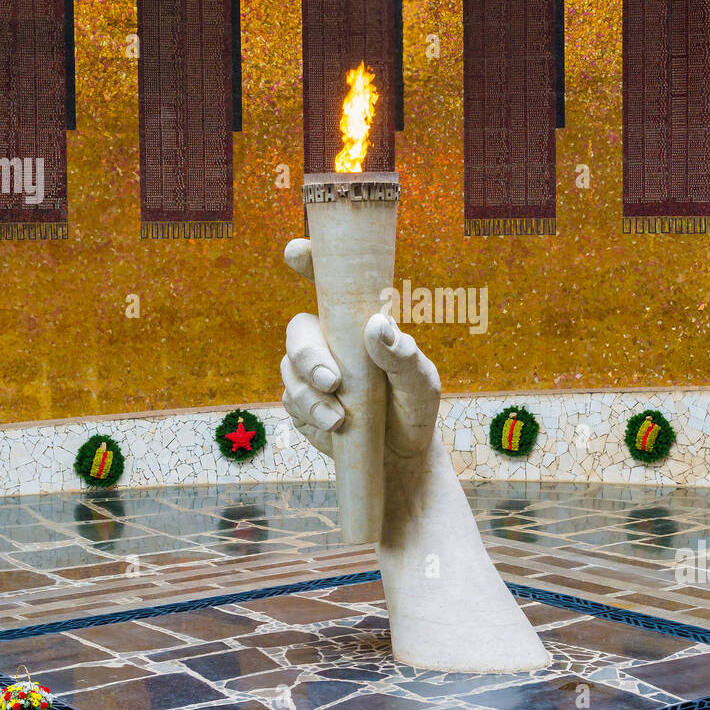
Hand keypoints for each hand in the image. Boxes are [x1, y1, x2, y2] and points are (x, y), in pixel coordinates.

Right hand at [281, 237, 441, 464]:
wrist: (401, 457)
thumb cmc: (413, 407)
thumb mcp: (420, 382)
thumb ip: (403, 355)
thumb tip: (376, 325)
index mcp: (357, 322)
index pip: (328, 283)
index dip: (309, 260)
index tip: (298, 252)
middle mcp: (329, 341)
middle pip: (298, 331)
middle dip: (308, 355)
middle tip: (332, 381)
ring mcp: (310, 374)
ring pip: (289, 370)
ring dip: (310, 395)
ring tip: (339, 418)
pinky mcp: (301, 405)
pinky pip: (291, 402)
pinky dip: (311, 414)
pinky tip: (335, 427)